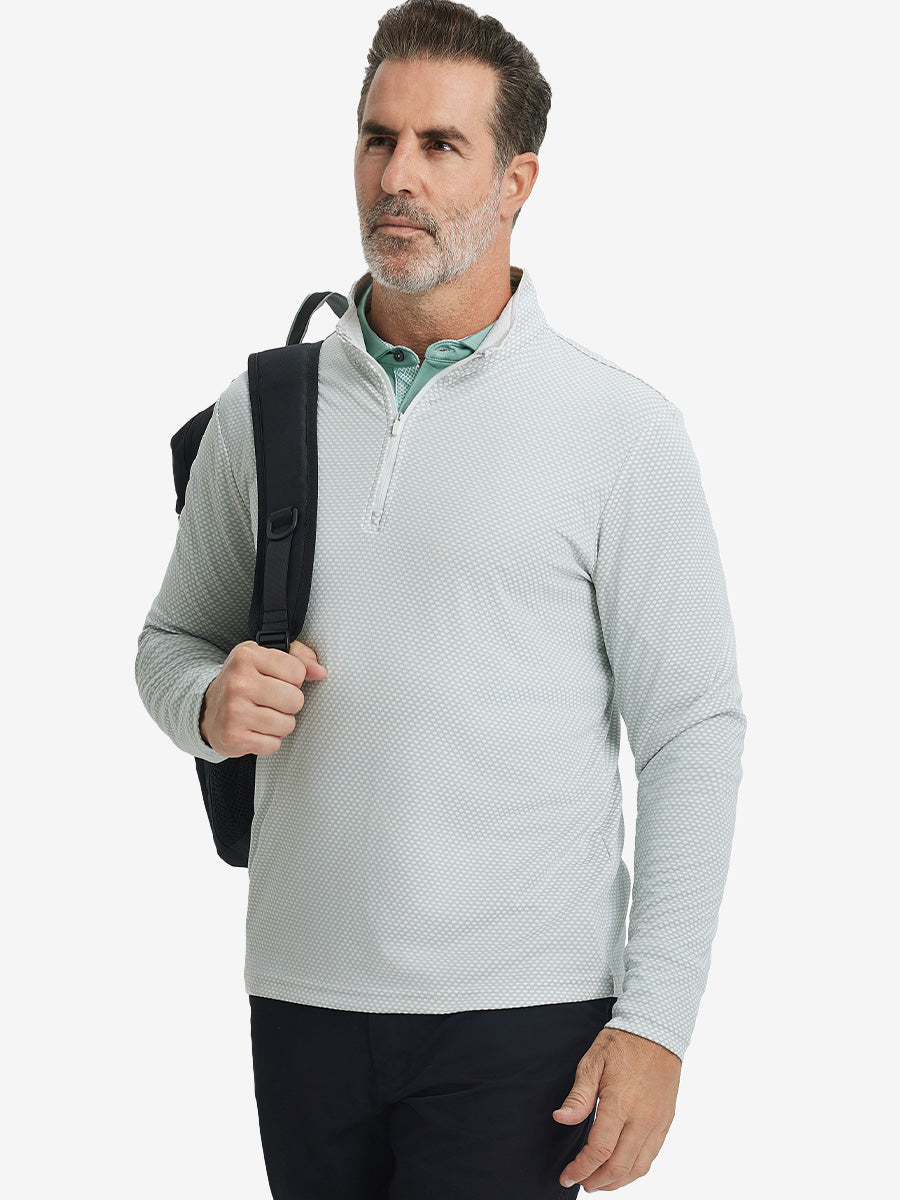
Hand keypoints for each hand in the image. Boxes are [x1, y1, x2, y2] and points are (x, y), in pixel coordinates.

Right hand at [199, 638, 326, 756]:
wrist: (207, 709)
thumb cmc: (243, 681)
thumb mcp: (265, 658)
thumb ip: (298, 658)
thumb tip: (320, 671)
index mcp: (247, 656)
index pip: (297, 671)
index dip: (294, 680)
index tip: (278, 681)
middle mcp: (238, 682)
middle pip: (295, 700)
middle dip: (290, 704)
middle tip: (271, 701)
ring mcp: (234, 711)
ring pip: (287, 725)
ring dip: (280, 724)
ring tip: (263, 716)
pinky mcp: (233, 737)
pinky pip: (273, 745)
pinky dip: (268, 741)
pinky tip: (255, 730)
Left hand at [552, 1027, 680, 1191]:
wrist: (656, 1032)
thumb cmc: (622, 1044)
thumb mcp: (592, 1062)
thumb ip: (578, 1096)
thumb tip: (561, 1118)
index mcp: (620, 1103)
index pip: (600, 1150)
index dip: (581, 1168)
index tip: (567, 1175)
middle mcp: (642, 1118)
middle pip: (619, 1166)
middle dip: (597, 1181)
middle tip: (581, 1182)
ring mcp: (657, 1122)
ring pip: (639, 1167)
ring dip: (617, 1182)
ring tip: (599, 1182)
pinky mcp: (666, 1121)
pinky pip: (652, 1156)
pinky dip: (635, 1170)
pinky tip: (622, 1169)